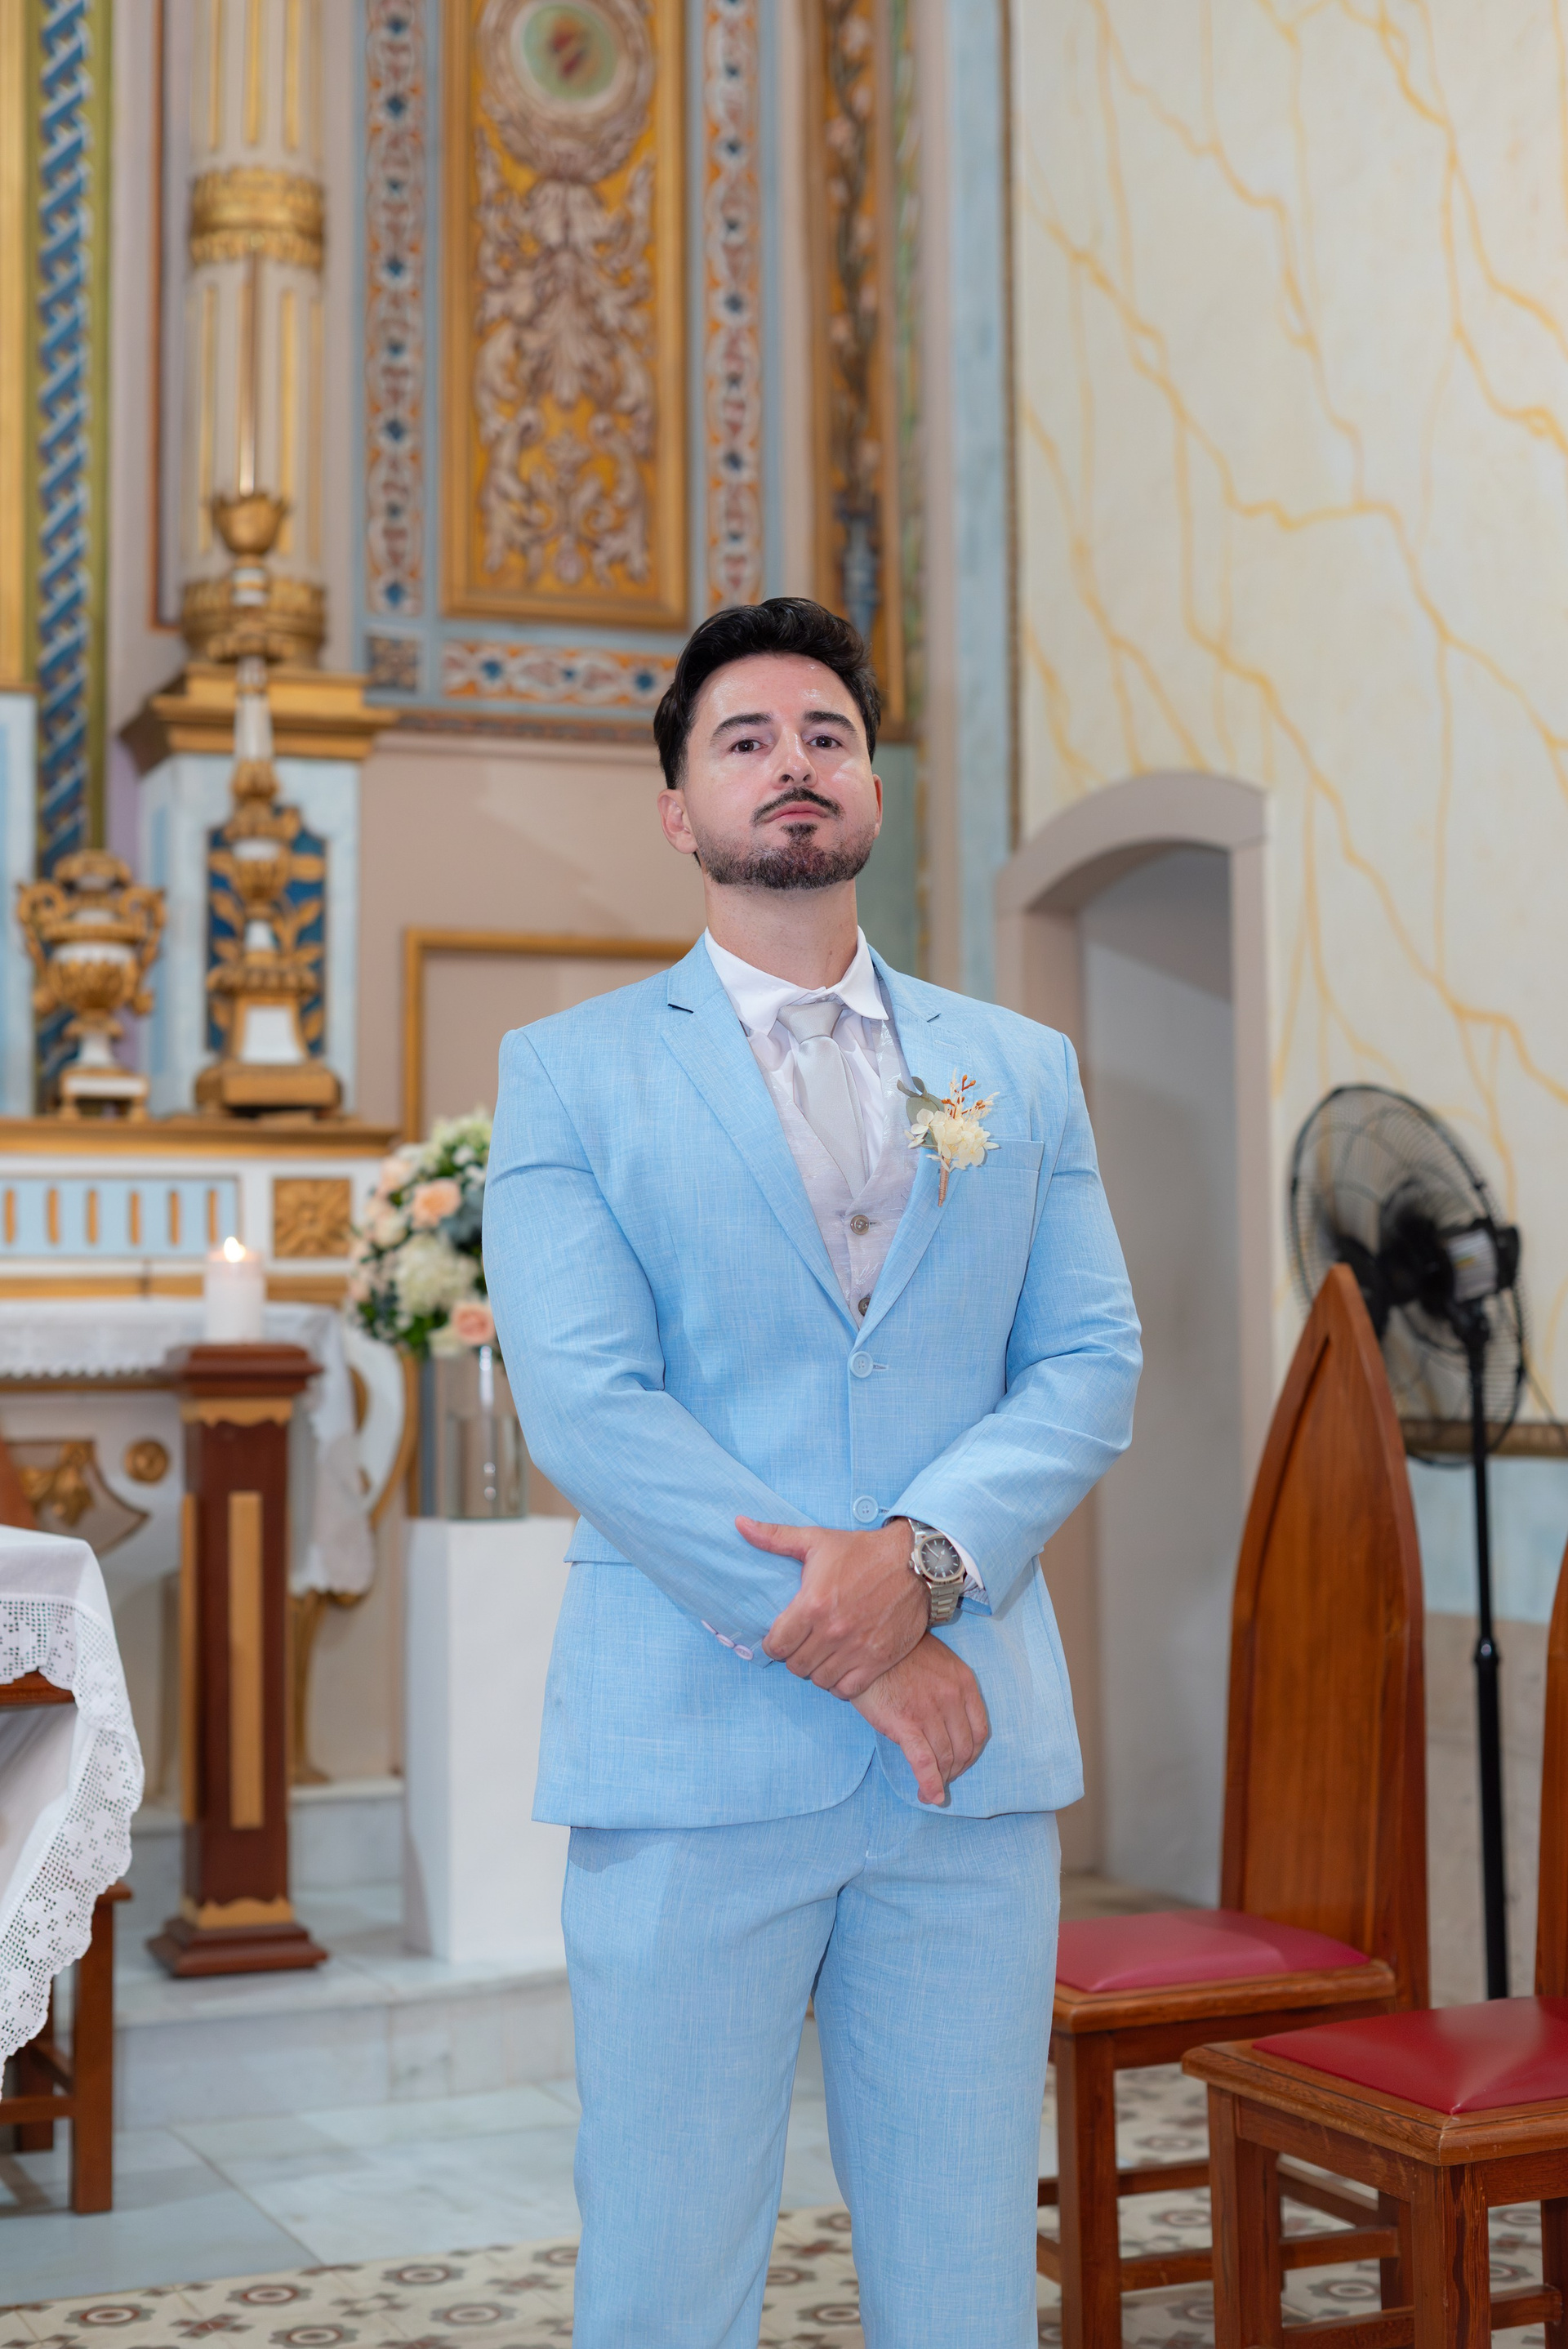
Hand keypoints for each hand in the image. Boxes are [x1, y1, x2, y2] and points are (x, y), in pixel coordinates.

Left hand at [742, 1516, 927, 1697]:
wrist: (914, 1562)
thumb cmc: (862, 1551)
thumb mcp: (816, 1539)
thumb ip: (774, 1537)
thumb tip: (739, 1523)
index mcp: (812, 1604)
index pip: (776, 1645)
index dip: (773, 1643)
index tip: (781, 1637)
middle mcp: (832, 1631)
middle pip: (795, 1666)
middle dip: (794, 1656)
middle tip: (803, 1645)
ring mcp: (857, 1648)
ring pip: (820, 1679)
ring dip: (816, 1670)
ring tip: (821, 1655)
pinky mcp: (879, 1659)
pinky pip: (847, 1690)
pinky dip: (840, 1684)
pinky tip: (841, 1667)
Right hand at [853, 1637, 990, 1804]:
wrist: (866, 1646)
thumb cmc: (898, 1654)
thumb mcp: (938, 1662)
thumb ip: (950, 1689)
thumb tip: (951, 1721)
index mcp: (964, 1682)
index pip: (980, 1731)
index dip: (971, 1755)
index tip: (960, 1763)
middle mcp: (952, 1698)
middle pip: (964, 1749)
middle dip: (955, 1770)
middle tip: (943, 1778)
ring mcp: (930, 1712)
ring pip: (945, 1758)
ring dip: (941, 1781)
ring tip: (930, 1792)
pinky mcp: (906, 1724)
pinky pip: (924, 1761)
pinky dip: (930, 1784)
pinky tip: (929, 1796)